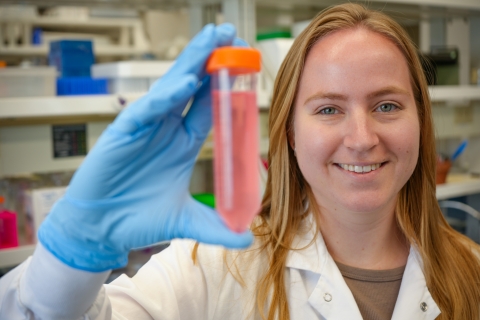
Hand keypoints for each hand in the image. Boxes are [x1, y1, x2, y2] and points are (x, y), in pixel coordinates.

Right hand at [38, 24, 252, 271]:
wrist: (101, 230)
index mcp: (182, 142)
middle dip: (211, 60)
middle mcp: (165, 129)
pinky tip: (185, 84)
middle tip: (230, 33)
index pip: (209, 107)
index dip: (225, 85)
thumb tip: (248, 238)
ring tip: (212, 39)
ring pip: (170, 89)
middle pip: (192, 87)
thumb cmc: (138, 219)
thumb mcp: (185, 222)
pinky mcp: (122, 134)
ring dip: (191, 64)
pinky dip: (165, 98)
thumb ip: (216, 227)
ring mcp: (145, 128)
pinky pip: (147, 111)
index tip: (245, 63)